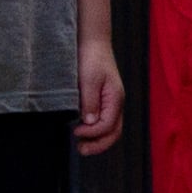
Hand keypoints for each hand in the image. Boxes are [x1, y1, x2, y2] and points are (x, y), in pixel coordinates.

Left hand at [73, 37, 124, 153]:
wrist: (92, 42)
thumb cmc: (91, 57)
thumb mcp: (88, 79)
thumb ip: (90, 102)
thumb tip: (90, 123)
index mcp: (115, 98)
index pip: (108, 125)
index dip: (92, 133)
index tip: (76, 131)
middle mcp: (116, 103)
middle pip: (114, 132)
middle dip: (99, 144)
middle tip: (81, 150)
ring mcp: (111, 102)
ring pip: (110, 129)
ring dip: (97, 140)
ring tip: (81, 145)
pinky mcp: (103, 100)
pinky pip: (104, 122)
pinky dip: (95, 131)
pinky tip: (83, 131)